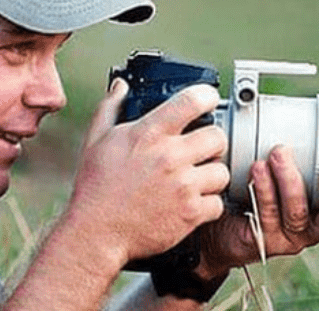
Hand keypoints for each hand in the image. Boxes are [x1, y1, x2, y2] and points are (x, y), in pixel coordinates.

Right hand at [63, 79, 231, 268]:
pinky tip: (192, 201)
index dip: (206, 96)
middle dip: (212, 141)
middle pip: (218, 136)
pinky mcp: (190, 214)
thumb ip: (111, 108)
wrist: (97, 232)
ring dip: (212, 174)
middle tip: (202, 148)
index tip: (207, 99)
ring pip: (222, 171)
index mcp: (149, 134)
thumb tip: (121, 86)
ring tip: (197, 178)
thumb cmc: (96, 186)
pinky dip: (208, 204)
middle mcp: (170, 157)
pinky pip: (217, 203)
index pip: (191, 101)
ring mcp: (183, 186)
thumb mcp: (97, 140)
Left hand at [196, 145, 318, 277]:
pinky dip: (263, 190)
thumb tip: (297, 108)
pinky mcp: (261, 238)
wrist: (216, 219)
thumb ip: (295, 149)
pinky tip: (256, 170)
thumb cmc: (252, 188)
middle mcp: (309, 227)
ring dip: (290, 181)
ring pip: (297, 214)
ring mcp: (286, 236)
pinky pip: (265, 215)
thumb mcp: (280, 169)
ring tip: (278, 154)